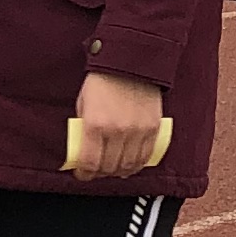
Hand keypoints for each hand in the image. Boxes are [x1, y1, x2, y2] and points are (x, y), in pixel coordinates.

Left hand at [67, 70, 165, 184]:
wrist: (131, 62)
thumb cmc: (103, 80)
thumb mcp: (83, 102)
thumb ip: (83, 127)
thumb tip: (83, 149)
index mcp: (94, 125)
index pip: (89, 163)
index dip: (84, 174)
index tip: (82, 174)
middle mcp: (116, 131)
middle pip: (108, 167)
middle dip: (100, 173)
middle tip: (96, 172)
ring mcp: (136, 131)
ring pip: (128, 166)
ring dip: (118, 172)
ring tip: (113, 169)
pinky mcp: (152, 129)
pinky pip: (145, 156)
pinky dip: (137, 165)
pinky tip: (130, 166)